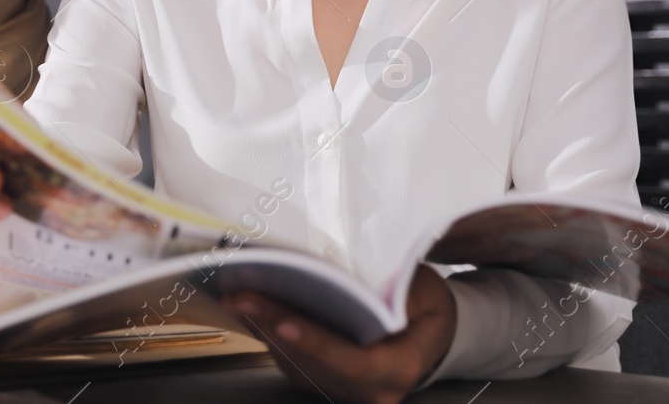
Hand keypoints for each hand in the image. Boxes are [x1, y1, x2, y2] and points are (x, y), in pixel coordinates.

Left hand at [220, 263, 457, 403]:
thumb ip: (395, 289)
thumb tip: (354, 278)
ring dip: (265, 329)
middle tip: (241, 296)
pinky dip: (270, 333)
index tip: (283, 320)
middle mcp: (373, 389)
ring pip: (298, 364)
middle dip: (275, 325)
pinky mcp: (328, 382)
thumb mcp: (424, 289)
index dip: (317, 343)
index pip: (355, 361)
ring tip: (238, 296)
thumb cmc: (426, 304)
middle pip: (316, 363)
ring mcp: (348, 391)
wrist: (429, 331)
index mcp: (402, 367)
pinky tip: (252, 307)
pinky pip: (293, 361)